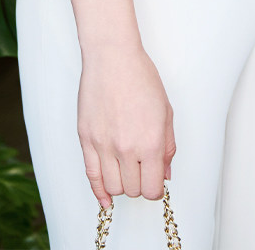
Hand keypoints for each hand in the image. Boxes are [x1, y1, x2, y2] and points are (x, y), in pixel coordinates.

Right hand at [78, 43, 175, 209]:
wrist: (112, 56)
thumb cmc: (140, 77)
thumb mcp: (165, 111)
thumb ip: (167, 146)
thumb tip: (165, 173)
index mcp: (151, 142)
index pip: (152, 188)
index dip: (155, 188)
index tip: (155, 181)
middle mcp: (127, 148)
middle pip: (133, 190)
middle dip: (139, 183)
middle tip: (141, 169)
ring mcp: (104, 145)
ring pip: (113, 186)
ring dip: (121, 184)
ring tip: (125, 171)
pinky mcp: (86, 139)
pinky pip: (91, 175)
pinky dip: (99, 191)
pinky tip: (104, 198)